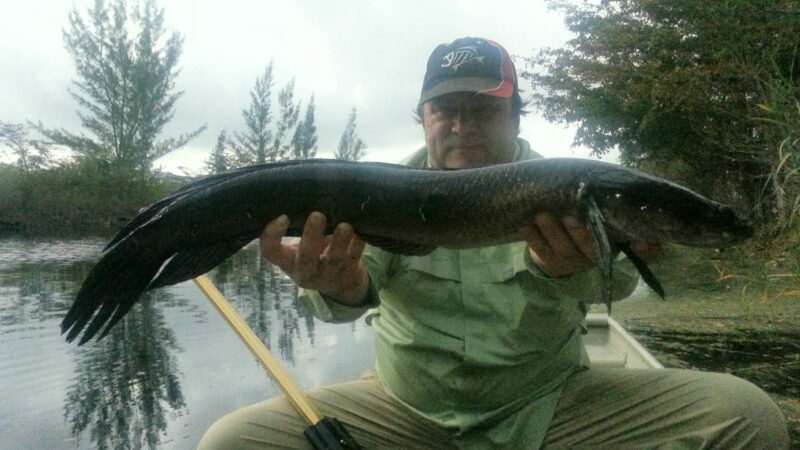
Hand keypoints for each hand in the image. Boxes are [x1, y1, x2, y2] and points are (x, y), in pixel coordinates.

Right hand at [260, 212, 368, 304]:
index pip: (270, 252)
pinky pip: (355, 258)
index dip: (272, 235)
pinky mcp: (349, 274)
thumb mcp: (299, 247)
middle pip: (305, 258)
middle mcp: (305, 271)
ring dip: (339, 242)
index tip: (283, 216)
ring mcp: (328, 275)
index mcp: (288, 262)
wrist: (340, 284)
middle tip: (317, 215)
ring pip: (334, 260)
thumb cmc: (314, 254)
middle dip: (311, 237)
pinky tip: (361, 231)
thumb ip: (298, 228)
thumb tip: (304, 190)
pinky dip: (358, 244)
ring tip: (345, 226)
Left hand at [520, 212, 661, 277]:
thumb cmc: (586, 220)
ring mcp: (571, 261)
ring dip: (551, 231)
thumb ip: (615, 204)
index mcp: (614, 244)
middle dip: (579, 232)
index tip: (642, 241)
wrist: (559, 245)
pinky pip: (540, 250)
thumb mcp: (604, 214)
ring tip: (541, 214)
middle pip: (590, 248)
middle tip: (569, 215)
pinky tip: (524, 225)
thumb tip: (634, 191)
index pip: (643, 251)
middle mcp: (595, 257)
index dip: (647, 249)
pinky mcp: (550, 263)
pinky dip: (531, 237)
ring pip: (562, 248)